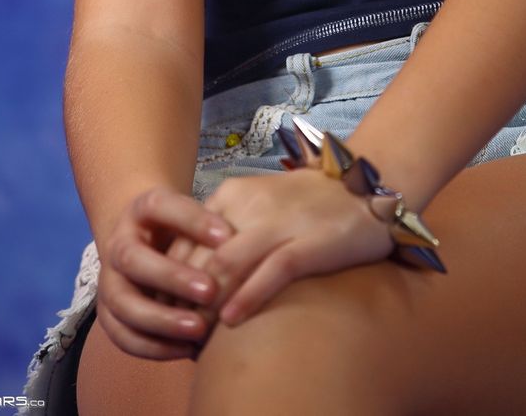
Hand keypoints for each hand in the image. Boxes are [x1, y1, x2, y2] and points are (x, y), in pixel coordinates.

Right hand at [95, 186, 235, 359]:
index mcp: (141, 209)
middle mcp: (119, 243)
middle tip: (211, 291)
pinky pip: (123, 336)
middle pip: (133, 259)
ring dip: (161, 319)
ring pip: (123, 303)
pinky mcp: (108, 314)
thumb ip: (212, 226)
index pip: (161, 206)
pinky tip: (186, 348)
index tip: (228, 237)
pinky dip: (153, 346)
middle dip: (171, 277)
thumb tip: (247, 246)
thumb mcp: (195, 215)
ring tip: (200, 330)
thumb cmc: (184, 229)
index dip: (192, 220)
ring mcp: (108, 281)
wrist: (147, 241)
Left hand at [182, 161, 395, 328]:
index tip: (162, 311)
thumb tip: (191, 275)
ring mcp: (280, 222)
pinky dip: (247, 297)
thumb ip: (225, 232)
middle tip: (175, 331)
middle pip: (200, 257)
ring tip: (196, 336)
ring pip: (227, 265)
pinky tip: (231, 321)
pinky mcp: (309, 241)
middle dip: (182, 298)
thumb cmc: (305, 205)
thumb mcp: (256, 208)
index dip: (168, 280)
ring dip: (206, 305)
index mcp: (231, 194)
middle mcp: (249, 204)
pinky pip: (272, 271)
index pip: (183, 241)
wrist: (363, 190)